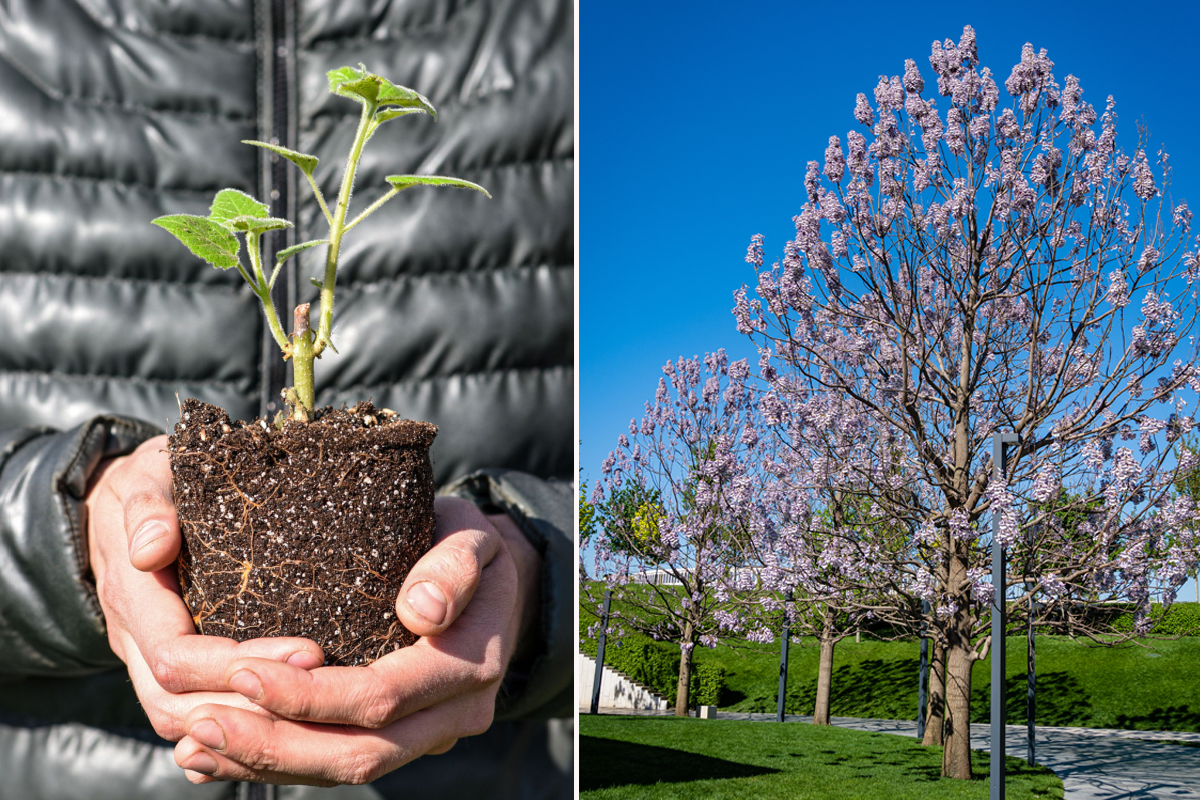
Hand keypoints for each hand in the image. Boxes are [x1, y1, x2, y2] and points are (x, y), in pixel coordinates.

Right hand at [85, 436, 325, 741]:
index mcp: (132, 597)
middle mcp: (133, 639)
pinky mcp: (172, 665)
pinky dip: (238, 721)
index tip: (309, 650)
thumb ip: (149, 505)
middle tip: (327, 685)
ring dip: (249, 720)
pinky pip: (196, 709)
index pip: (176, 656)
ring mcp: (147, 657)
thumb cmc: (149, 482)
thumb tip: (151, 547)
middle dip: (253, 702)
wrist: (116, 501)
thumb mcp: (146, 477)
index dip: (237, 663)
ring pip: (184, 717)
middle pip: (179, 703)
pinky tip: (290, 720)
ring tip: (317, 709)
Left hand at [172, 495, 541, 784]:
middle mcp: (455, 713)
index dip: (310, 695)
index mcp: (471, 663)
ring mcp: (429, 734)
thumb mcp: (471, 536)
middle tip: (198, 722)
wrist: (494, 583)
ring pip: (344, 768)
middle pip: (360, 752)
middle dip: (274, 743)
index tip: (242, 670)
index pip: (383, 697)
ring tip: (193, 741)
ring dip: (266, 761)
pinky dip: (276, 763)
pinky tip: (216, 756)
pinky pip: (336, 764)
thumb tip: (421, 610)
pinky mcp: (401, 739)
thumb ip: (454, 566)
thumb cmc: (467, 543)